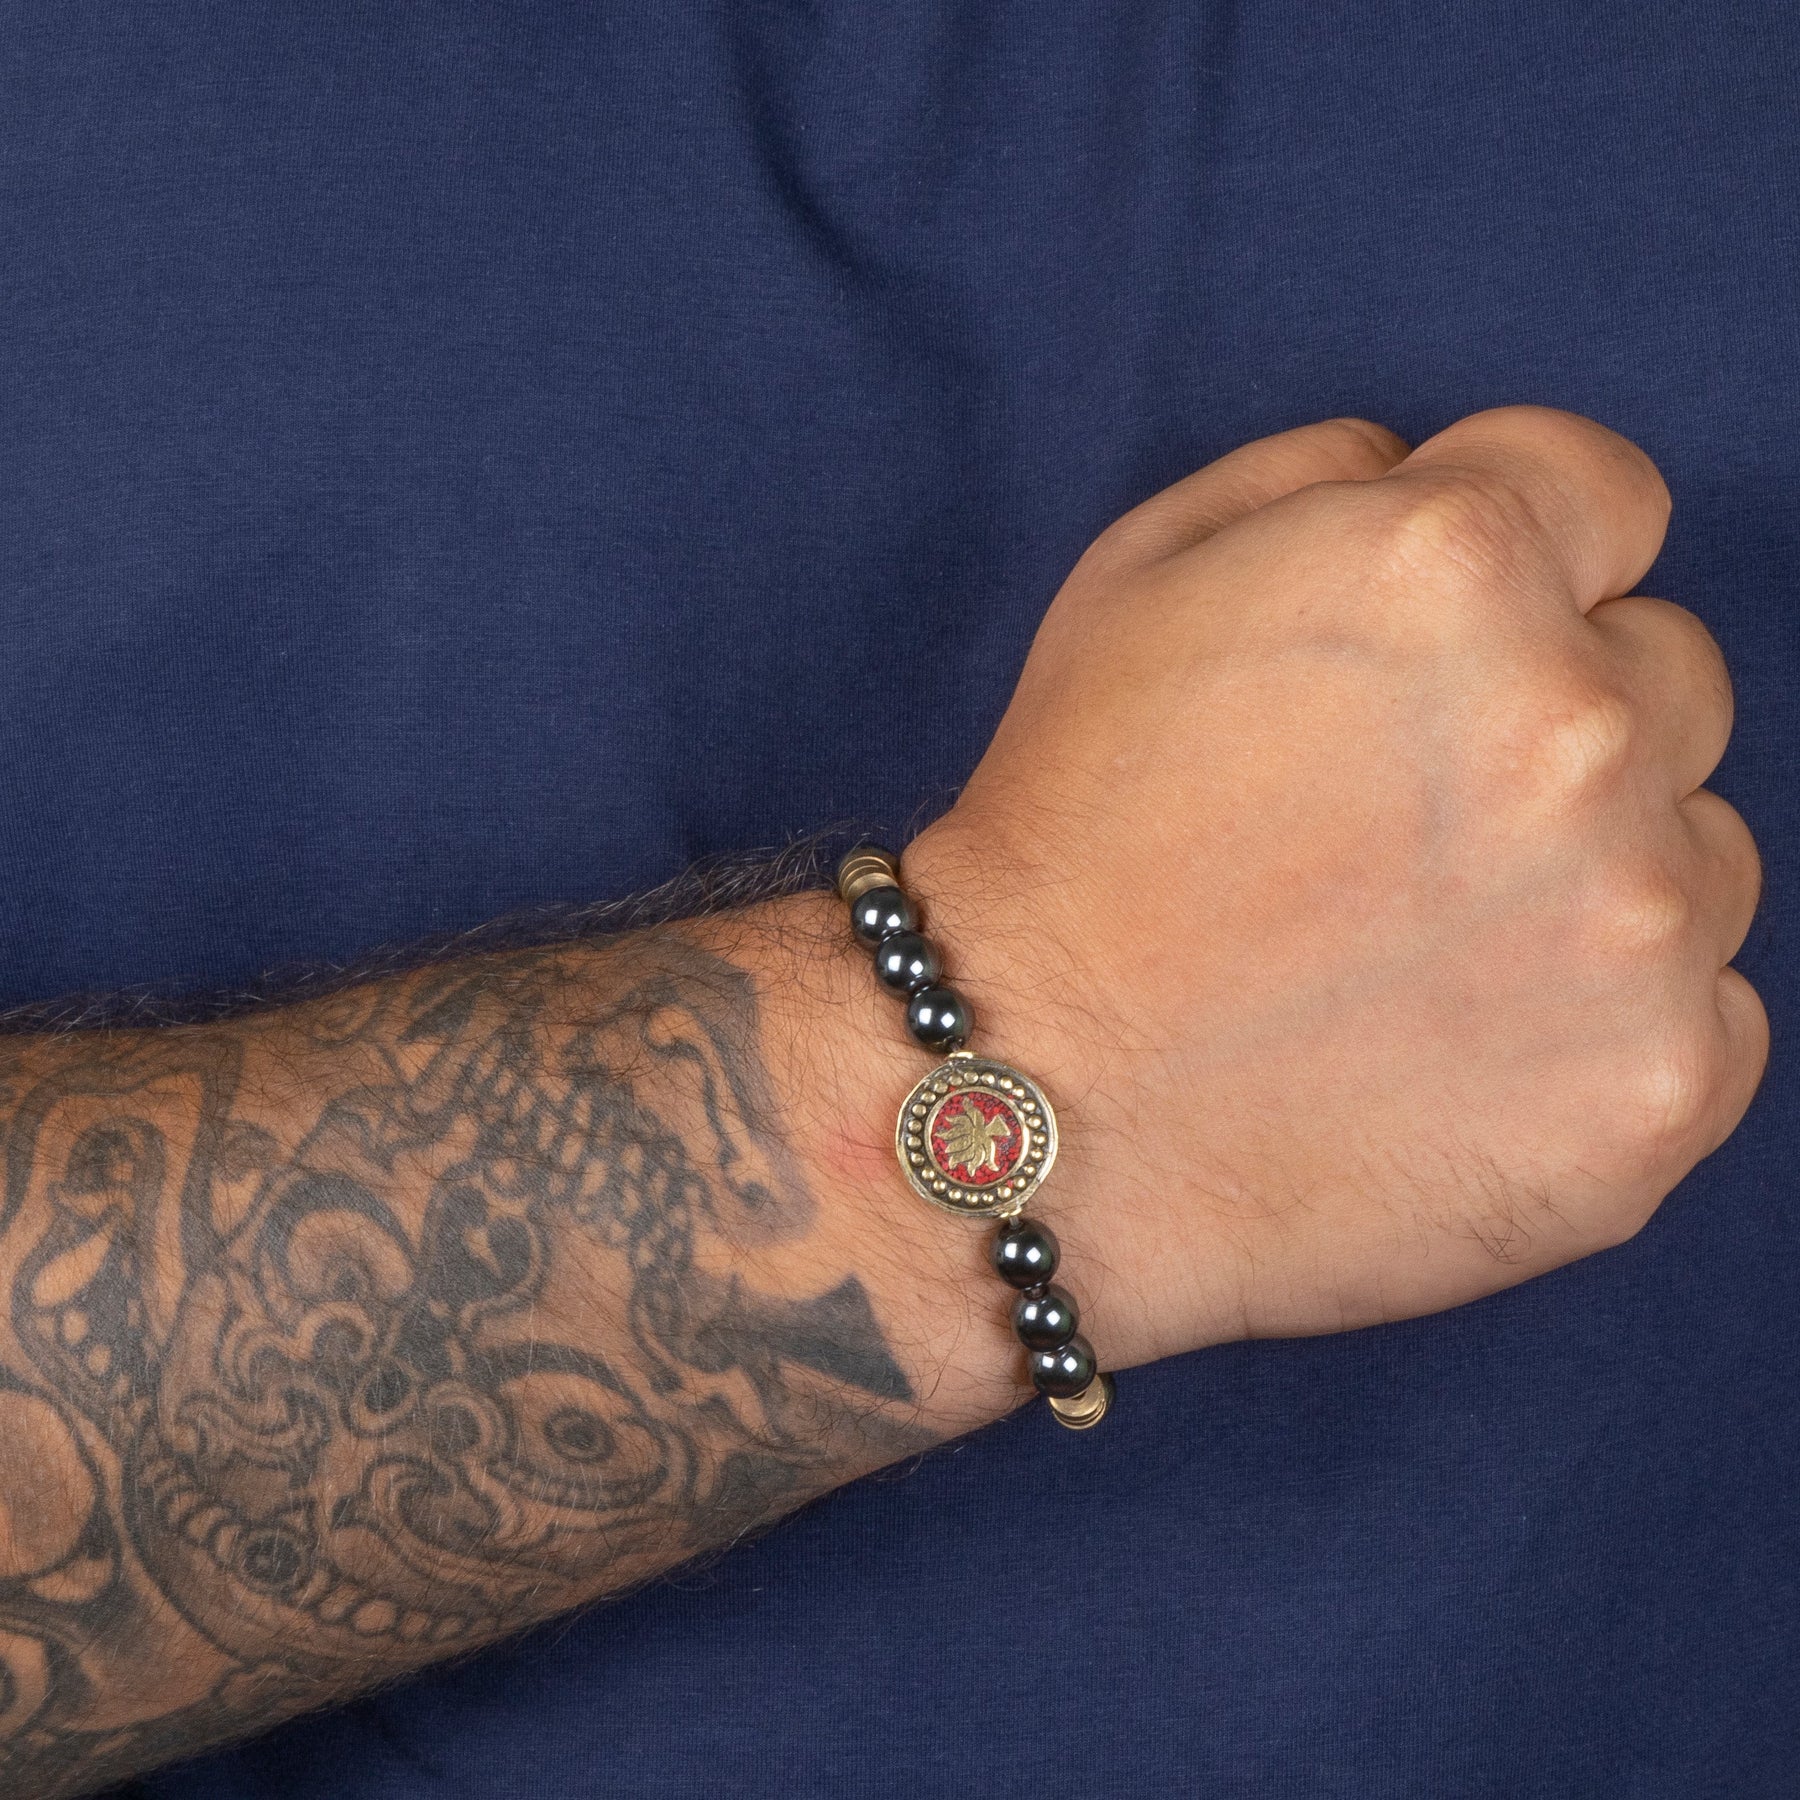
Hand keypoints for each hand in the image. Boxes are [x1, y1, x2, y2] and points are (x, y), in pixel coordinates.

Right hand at [905, 408, 1765, 1368]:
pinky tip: (1460, 1050)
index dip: (1527, 565)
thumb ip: (1320, 475)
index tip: (1454, 650)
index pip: (1610, 497)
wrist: (1031, 1100)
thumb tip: (1429, 470)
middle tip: (1401, 822)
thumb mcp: (1134, 581)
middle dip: (1556, 721)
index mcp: (1453, 569)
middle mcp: (1579, 728)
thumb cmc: (1067, 840)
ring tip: (1420, 952)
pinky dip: (1609, 1027)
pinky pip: (1706, 1014)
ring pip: (1703, 850)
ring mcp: (1638, 924)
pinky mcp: (1658, 1092)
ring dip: (1596, 880)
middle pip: (1670, 671)